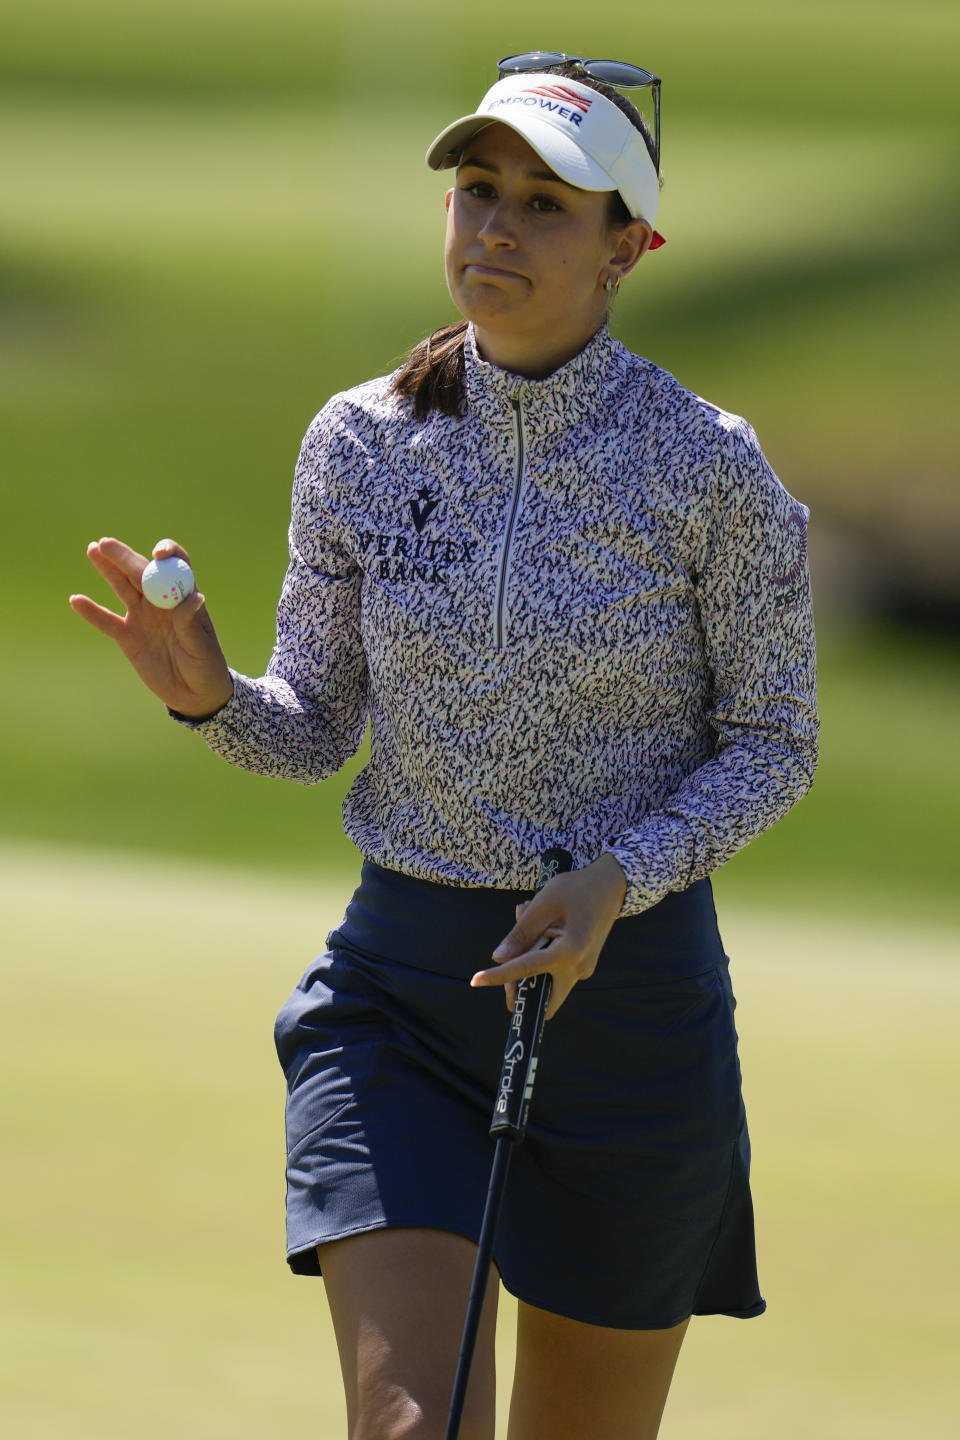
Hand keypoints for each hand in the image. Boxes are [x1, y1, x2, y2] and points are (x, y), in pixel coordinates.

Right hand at [69, 537, 233, 717]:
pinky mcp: (127, 636)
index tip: (158, 554)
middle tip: (106, 543)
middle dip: (124, 556)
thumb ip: (190, 623)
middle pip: (141, 571)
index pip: (176, 565)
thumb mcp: (201, 645)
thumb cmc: (206, 665)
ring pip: (122, 587)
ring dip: (107, 569)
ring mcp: (142, 616)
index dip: (167, 554)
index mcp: (183, 596)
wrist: (194, 694)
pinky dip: (91, 612)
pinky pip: (106, 621)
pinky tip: (76, 600)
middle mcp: (160, 601)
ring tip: (93, 549)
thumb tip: (193, 597)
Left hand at [471, 853, 627, 1018]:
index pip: (526, 971)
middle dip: (518, 984)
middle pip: (541, 1000)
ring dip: (529, 961)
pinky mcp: (582, 965)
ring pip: (546, 983)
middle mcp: (579, 969)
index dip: (497, 977)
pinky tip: (541, 924)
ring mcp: (583, 970)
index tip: (475, 981)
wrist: (612, 886)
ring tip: (526, 916)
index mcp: (569, 952)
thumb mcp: (543, 904)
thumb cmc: (577, 889)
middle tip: (511, 952)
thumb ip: (521, 935)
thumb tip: (498, 959)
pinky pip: (554, 970)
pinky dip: (540, 955)